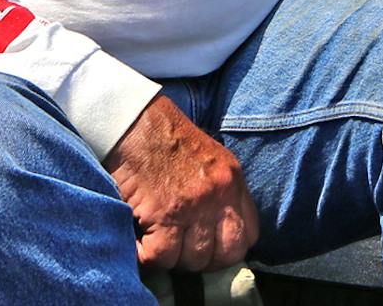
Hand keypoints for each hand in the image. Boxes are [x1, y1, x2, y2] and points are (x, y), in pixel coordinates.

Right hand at [104, 95, 259, 272]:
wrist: (133, 120)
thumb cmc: (165, 139)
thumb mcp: (209, 159)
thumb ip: (220, 192)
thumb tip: (218, 233)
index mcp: (232, 180)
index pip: (248, 236)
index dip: (227, 251)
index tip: (208, 250)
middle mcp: (219, 194)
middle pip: (224, 255)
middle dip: (201, 262)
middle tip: (180, 252)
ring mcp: (193, 204)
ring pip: (191, 260)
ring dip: (171, 259)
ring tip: (156, 244)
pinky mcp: (163, 212)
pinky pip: (160, 255)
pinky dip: (146, 256)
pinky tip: (138, 244)